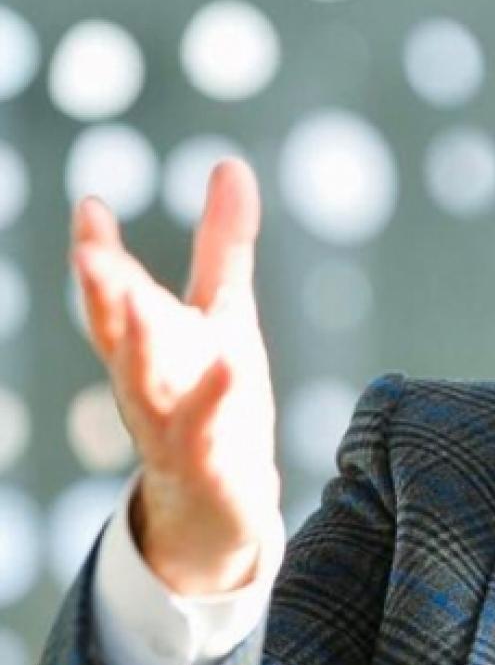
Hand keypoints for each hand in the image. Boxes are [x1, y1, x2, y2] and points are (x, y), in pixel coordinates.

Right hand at [70, 158, 278, 594]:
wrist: (225, 501)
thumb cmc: (216, 397)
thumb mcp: (223, 312)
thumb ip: (223, 243)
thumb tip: (229, 164)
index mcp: (146, 345)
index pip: (112, 295)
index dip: (98, 254)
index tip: (91, 206)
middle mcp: (145, 382)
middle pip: (117, 334)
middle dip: (102, 293)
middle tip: (88, 250)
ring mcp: (170, 425)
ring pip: (144, 385)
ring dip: (139, 346)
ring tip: (139, 302)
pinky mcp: (206, 462)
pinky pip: (205, 432)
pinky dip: (215, 402)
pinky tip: (234, 368)